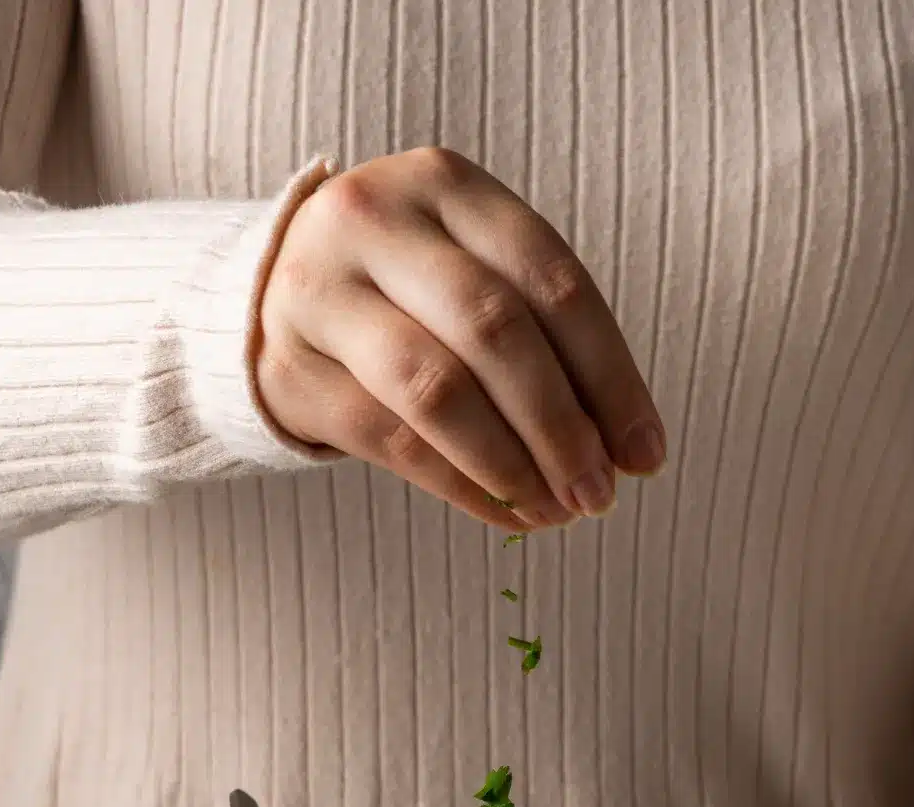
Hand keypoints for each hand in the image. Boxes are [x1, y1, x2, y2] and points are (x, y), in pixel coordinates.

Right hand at [256, 148, 664, 529]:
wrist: (267, 294)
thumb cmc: (407, 291)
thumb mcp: (474, 273)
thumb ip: (545, 337)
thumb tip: (625, 448)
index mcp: (445, 184)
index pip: (551, 282)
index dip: (610, 376)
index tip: (645, 452)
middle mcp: (374, 221)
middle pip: (494, 331)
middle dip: (562, 427)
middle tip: (600, 494)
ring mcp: (320, 293)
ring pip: (436, 389)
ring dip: (513, 464)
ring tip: (558, 512)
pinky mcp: (288, 369)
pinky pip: (391, 440)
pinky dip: (462, 486)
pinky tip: (508, 515)